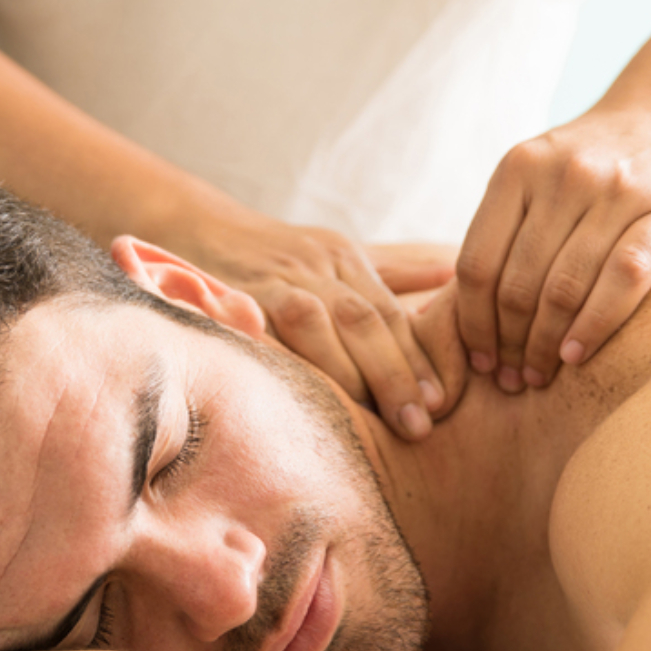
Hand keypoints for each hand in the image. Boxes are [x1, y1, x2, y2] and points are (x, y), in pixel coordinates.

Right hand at [189, 221, 456, 436]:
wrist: (198, 226)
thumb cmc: (280, 254)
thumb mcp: (338, 255)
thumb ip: (395, 271)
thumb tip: (452, 271)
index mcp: (345, 259)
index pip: (388, 312)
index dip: (418, 358)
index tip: (442, 402)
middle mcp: (313, 267)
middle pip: (361, 319)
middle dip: (392, 373)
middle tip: (418, 425)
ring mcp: (270, 281)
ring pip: (315, 322)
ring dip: (344, 374)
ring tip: (369, 422)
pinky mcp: (228, 295)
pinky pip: (258, 327)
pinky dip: (279, 360)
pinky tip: (298, 399)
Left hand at [455, 105, 650, 391]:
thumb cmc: (595, 162)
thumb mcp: (536, 174)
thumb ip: (501, 229)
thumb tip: (439, 311)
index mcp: (519, 168)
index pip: (477, 264)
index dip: (471, 322)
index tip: (477, 360)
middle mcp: (565, 174)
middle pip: (518, 283)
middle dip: (508, 343)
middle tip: (510, 380)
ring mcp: (619, 190)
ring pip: (565, 287)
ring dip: (545, 345)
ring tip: (538, 375)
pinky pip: (624, 279)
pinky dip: (595, 324)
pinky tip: (577, 354)